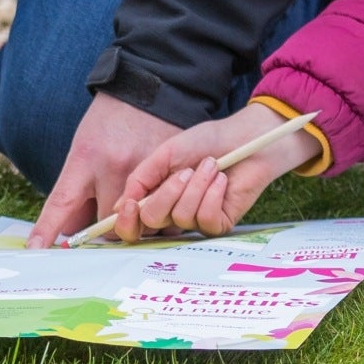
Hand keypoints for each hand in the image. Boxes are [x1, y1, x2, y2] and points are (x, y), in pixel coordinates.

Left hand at [29, 94, 180, 247]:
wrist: (144, 88)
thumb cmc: (107, 122)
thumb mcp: (83, 148)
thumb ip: (78, 189)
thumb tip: (70, 230)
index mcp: (85, 158)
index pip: (62, 201)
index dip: (47, 228)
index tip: (35, 248)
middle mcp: (113, 166)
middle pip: (107, 225)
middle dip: (105, 228)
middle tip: (106, 215)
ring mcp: (145, 169)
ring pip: (138, 223)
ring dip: (134, 222)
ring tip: (134, 203)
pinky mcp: (170, 171)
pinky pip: (163, 212)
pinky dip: (158, 214)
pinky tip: (156, 199)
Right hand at [110, 102, 317, 241]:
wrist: (244, 139)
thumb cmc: (206, 142)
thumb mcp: (166, 153)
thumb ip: (141, 178)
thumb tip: (119, 206)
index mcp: (154, 194)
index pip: (130, 223)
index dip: (125, 221)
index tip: (131, 204)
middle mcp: (171, 211)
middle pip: (151, 222)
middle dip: (167, 194)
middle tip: (185, 172)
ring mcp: (195, 219)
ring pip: (181, 218)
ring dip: (197, 187)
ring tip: (211, 167)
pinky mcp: (219, 224)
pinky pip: (205, 220)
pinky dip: (213, 196)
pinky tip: (221, 180)